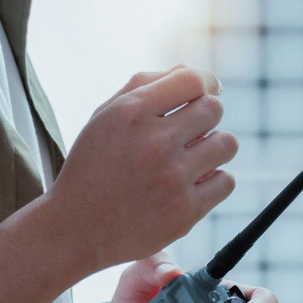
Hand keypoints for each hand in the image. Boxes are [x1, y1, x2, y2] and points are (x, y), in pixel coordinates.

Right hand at [49, 64, 238, 268]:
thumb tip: (194, 74)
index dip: (207, 82)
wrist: (76, 229)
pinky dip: (214, 181)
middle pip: (214, 109)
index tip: (209, 91)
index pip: (192, 79)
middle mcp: (154, 141)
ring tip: (194, 159)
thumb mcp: (104, 117)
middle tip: (191, 133)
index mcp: (131, 112)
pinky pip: (226, 181)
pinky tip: (193, 184)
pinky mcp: (186, 210)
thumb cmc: (93, 168)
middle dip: (207, 117)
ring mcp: (173, 177)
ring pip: (227, 144)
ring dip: (215, 148)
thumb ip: (145, 86)